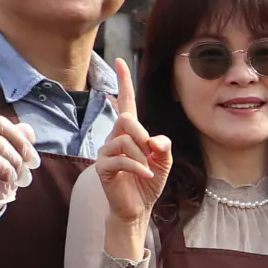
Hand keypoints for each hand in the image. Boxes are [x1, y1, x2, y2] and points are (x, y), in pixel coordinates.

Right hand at [0, 45, 40, 216]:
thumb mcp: (12, 155)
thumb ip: (20, 138)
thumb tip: (27, 131)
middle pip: (2, 125)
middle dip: (22, 145)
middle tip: (30, 164)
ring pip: (0, 144)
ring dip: (16, 162)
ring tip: (16, 175)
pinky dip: (8, 172)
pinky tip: (6, 180)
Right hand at [93, 60, 171, 232]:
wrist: (138, 207)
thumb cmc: (148, 181)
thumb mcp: (164, 161)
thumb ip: (163, 145)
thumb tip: (152, 139)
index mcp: (130, 132)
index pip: (126, 101)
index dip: (124, 82)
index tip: (119, 60)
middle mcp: (115, 137)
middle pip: (127, 119)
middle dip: (142, 133)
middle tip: (150, 151)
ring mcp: (106, 151)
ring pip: (125, 140)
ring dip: (141, 156)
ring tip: (145, 169)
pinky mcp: (103, 167)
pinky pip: (121, 159)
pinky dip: (138, 167)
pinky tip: (145, 175)